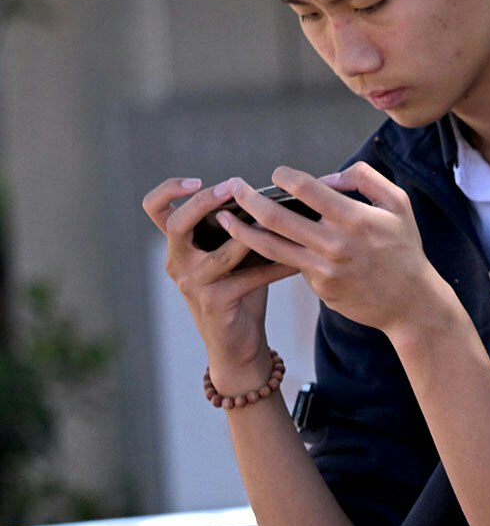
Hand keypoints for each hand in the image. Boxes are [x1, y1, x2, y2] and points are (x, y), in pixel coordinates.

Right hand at [143, 177, 301, 393]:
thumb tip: (270, 198)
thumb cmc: (239, 294)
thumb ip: (237, 230)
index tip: (197, 179)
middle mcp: (178, 263)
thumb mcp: (231, 257)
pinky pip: (251, 276)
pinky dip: (278, 266)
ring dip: (253, 233)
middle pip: (177, 223)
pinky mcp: (216, 302)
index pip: (155, 209)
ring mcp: (193, 284)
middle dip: (205, 201)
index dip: (168, 189)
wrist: (238, 346)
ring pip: (222, 250)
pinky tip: (299, 260)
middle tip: (235, 187)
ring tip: (279, 218)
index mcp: (178, 247)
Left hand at [214, 164, 453, 337]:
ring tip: (224, 219)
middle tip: (233, 187)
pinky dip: (271, 253)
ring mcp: (325, 269)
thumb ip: (365, 179)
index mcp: (356, 218)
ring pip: (271, 246)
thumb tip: (329, 176)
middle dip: (249, 199)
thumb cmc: (405, 250)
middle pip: (277, 217)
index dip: (286, 177)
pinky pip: (291, 265)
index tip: (278, 175)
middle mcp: (336, 244)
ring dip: (242, 230)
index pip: (307, 189)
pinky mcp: (319, 287)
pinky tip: (255, 245)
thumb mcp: (399, 205)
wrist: (412, 303)